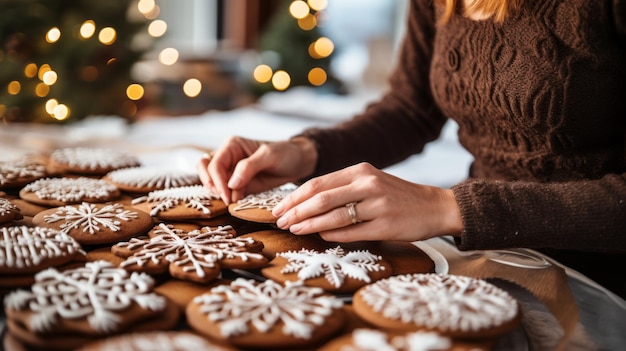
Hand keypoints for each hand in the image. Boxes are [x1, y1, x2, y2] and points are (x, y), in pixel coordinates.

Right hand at [196, 136, 317, 203]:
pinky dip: (225, 197)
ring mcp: (230, 170)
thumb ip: (248, 167)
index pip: (215, 164)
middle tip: (227, 199)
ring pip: (210, 180)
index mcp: (232, 145)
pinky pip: (223, 190)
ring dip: (217, 192)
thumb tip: (230, 184)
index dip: (218, 181)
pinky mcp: (236, 183)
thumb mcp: (269, 156)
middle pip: (205, 169)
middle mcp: (227, 156)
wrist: (298, 163)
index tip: (228, 196)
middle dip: (212, 185)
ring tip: (232, 200)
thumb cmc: (285, 154)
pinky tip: (236, 202)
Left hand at [272, 162, 462, 241]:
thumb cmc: (396, 196)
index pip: (318, 183)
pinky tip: (320, 237)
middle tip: (279, 221)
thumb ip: (342, 189)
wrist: (435, 207)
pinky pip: (351, 233)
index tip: (278, 207)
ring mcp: (377, 205)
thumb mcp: (370, 182)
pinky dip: (331, 235)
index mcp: (361, 171)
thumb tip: (306, 205)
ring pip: (333, 216)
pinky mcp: (385, 226)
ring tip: (293, 230)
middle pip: (321, 198)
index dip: (294, 197)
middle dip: (295, 211)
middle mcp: (368, 184)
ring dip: (309, 225)